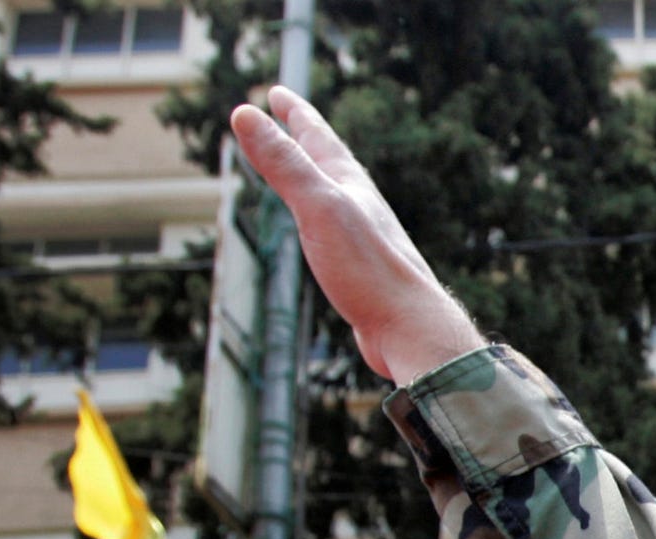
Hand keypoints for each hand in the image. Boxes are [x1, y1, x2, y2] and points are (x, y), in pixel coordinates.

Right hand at [229, 87, 485, 383]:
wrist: (410, 328)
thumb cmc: (369, 270)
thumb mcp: (319, 207)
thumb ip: (285, 163)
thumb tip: (244, 113)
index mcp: (351, 187)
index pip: (319, 138)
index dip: (295, 114)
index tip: (274, 93)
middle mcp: (362, 208)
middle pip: (331, 164)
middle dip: (306, 139)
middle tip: (289, 119)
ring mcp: (365, 240)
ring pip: (336, 199)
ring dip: (317, 180)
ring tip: (307, 174)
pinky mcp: (364, 273)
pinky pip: (338, 234)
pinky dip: (323, 222)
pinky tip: (326, 236)